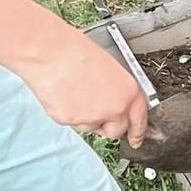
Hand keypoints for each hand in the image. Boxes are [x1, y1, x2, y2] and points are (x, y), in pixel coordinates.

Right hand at [22, 30, 148, 146]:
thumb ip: (116, 90)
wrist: (50, 51)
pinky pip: (70, 123)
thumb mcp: (109, 68)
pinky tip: (62, 95)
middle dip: (106, 125)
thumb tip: (112, 100)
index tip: (136, 139)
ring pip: (90, 128)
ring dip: (84, 118)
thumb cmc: (76, 51)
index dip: (138, 132)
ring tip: (74, 93)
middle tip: (94, 111)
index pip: (139, 120)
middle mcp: (114, 109)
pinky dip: (66, 113)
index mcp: (129, 93)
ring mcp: (92, 117)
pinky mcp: (70, 120)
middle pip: (115, 131)